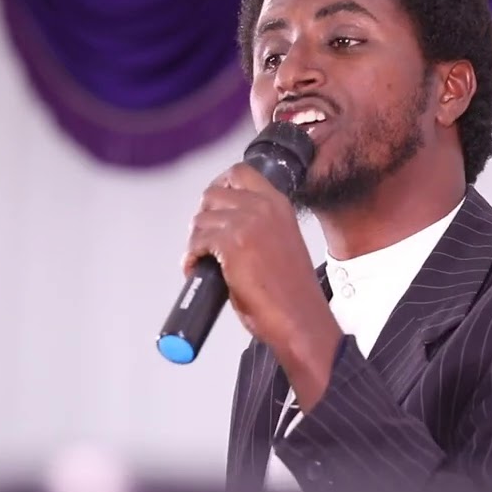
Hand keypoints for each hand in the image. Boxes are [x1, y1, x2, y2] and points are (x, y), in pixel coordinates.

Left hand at [184, 163, 342, 408]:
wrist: (300, 319)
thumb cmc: (292, 292)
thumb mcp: (280, 242)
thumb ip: (256, 225)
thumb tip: (222, 225)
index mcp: (279, 205)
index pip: (240, 172)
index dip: (219, 186)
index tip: (212, 207)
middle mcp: (264, 208)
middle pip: (212, 194)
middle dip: (203, 217)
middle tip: (205, 241)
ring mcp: (247, 224)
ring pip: (200, 220)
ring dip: (196, 241)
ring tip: (201, 260)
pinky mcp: (232, 245)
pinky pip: (196, 242)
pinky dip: (190, 256)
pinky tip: (196, 268)